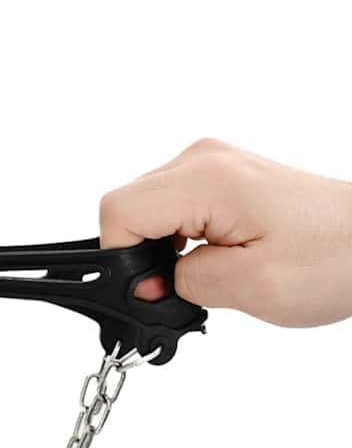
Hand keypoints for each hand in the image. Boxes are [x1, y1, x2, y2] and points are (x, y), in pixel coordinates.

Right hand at [99, 138, 351, 326]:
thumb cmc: (337, 257)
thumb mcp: (254, 287)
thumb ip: (183, 284)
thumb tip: (148, 285)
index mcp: (207, 179)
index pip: (117, 212)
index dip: (123, 259)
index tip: (155, 287)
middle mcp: (202, 159)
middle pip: (126, 207)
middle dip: (141, 255)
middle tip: (185, 285)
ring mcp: (210, 162)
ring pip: (144, 208)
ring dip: (160, 247)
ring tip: (206, 269)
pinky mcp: (218, 174)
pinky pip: (168, 205)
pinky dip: (175, 237)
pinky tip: (208, 254)